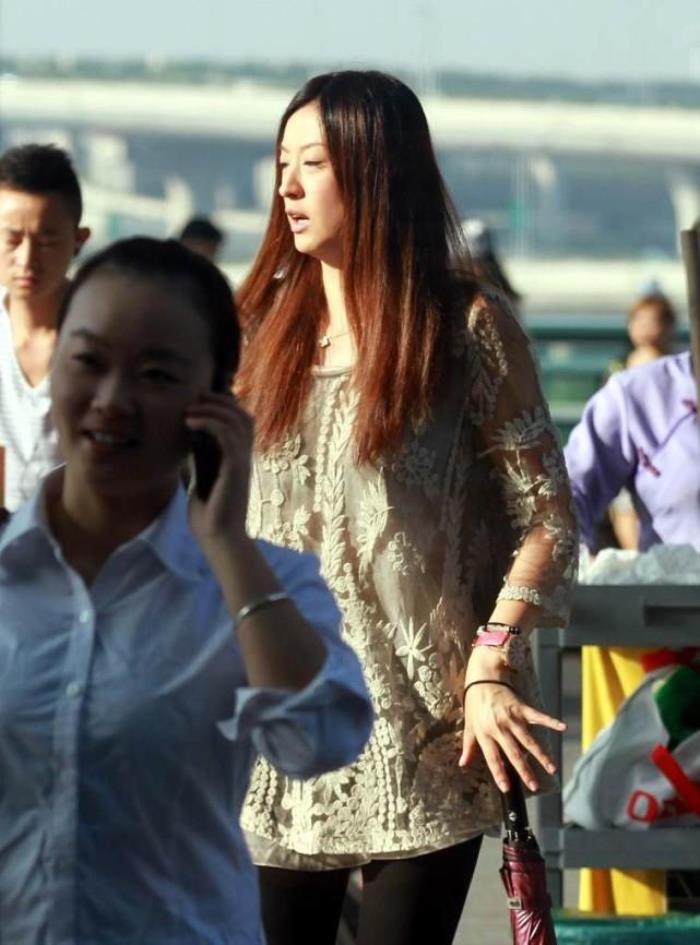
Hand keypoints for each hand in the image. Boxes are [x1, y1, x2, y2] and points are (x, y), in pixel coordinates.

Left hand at [184, 392, 253, 542]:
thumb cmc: (208, 513)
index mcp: (237, 458)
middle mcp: (244, 456)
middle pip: (242, 416)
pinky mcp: (236, 468)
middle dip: (219, 401)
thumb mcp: (200, 476)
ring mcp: (242, 461)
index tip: (196, 401)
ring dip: (212, 408)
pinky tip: (190, 422)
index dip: (222, 405)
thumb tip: (188, 437)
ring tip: (189, 410)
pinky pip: (227, 435)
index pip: (238, 421)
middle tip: (194, 398)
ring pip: (237, 420)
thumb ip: (200, 456)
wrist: (217, 538)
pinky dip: (209, 422)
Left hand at [459, 678, 565, 792]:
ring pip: (529, 740)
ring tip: (551, 769)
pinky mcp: (522, 708)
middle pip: (514, 753)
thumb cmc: (474, 704)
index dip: (499, 774)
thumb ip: (468, 747)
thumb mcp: (468, 726)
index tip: (507, 789)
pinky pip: (538, 717)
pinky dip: (551, 722)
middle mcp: (500, 728)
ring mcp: (512, 718)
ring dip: (541, 755)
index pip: (493, 758)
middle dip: (525, 771)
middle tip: (534, 786)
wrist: (482, 679)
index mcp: (485, 733)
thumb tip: (463, 764)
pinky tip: (563, 728)